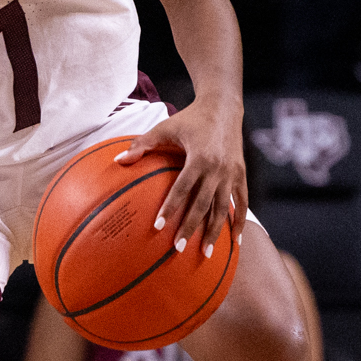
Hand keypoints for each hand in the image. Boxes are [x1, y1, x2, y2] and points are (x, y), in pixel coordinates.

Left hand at [113, 96, 245, 260]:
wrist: (224, 107)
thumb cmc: (190, 118)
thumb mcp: (165, 127)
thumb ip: (141, 145)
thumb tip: (118, 161)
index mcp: (199, 157)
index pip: (182, 188)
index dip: (170, 208)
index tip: (158, 227)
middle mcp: (218, 168)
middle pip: (202, 204)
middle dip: (191, 228)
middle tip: (179, 249)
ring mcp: (232, 173)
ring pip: (223, 208)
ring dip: (215, 232)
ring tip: (206, 253)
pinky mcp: (241, 174)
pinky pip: (242, 202)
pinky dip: (239, 221)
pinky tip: (236, 241)